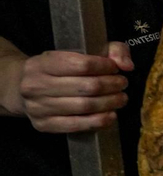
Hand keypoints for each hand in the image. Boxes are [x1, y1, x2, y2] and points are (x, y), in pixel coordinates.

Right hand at [17, 43, 133, 133]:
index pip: (82, 65)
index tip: (115, 69)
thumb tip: (126, 65)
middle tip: (122, 84)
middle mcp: (35, 85)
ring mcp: (37, 107)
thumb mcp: (81, 50)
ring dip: (109, 103)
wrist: (23, 87)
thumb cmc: (60, 68)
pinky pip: (76, 125)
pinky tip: (111, 115)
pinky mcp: (43, 125)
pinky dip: (98, 121)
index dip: (105, 67)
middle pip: (87, 87)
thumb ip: (110, 50)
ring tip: (121, 98)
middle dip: (111, 85)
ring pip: (84, 106)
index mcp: (42, 63)